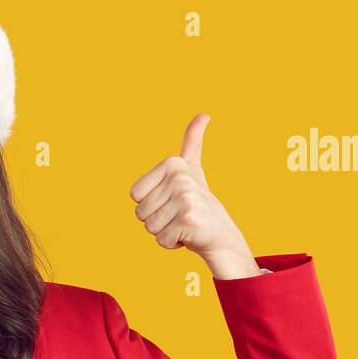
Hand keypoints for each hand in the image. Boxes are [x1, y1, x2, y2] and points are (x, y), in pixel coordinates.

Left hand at [128, 114, 257, 274]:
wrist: (222, 234)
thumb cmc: (200, 203)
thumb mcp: (192, 169)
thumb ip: (193, 142)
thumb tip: (204, 114)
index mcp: (172, 163)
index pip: (135, 195)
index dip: (150, 204)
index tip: (172, 201)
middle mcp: (179, 178)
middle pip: (140, 212)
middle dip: (158, 220)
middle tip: (179, 215)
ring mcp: (185, 198)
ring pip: (150, 227)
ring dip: (165, 232)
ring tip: (184, 224)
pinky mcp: (188, 220)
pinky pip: (162, 240)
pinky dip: (173, 244)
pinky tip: (189, 236)